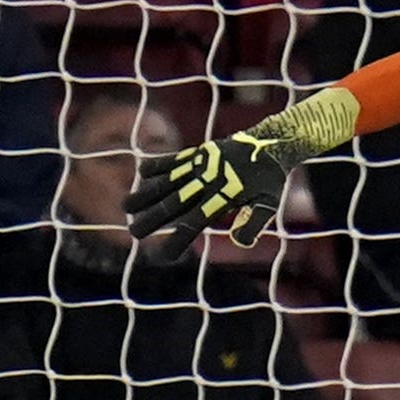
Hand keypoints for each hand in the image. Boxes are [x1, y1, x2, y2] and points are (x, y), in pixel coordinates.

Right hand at [131, 129, 295, 260]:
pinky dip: (157, 166)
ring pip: (167, 182)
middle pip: (174, 203)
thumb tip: (240, 242)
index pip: (195, 223)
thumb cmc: (269, 179)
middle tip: (134, 233)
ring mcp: (201, 165)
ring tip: (126, 207)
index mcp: (224, 197)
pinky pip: (173, 160)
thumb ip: (255, 222)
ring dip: (146, 194)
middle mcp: (208, 181)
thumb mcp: (269, 203)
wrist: (272, 142)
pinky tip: (141, 175)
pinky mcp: (199, 152)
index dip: (178, 240)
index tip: (164, 257)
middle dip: (153, 219)